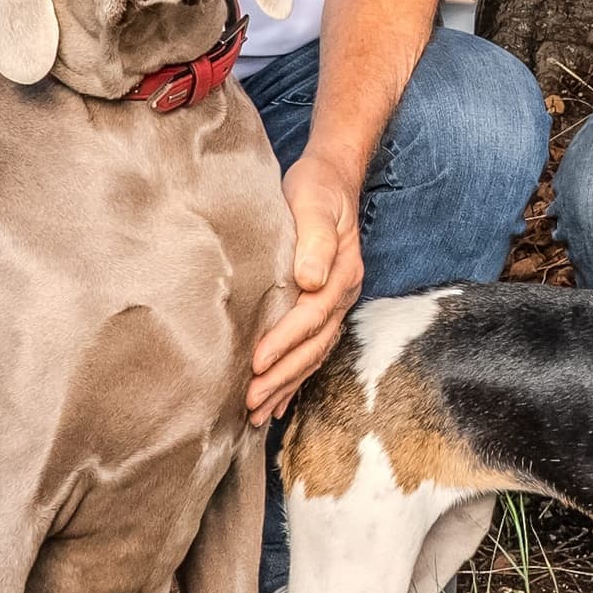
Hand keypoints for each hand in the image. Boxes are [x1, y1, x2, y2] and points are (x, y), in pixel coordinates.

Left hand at [248, 145, 364, 423]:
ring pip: (313, 354)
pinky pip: (311, 350)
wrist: (331, 178)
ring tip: (256, 413)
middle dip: (283, 376)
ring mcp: (334, 304)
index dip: (285, 341)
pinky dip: (294, 377)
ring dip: (286, 385)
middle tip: (250, 401)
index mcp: (342, 273)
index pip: (312, 316)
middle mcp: (342, 294)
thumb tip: (309, 279)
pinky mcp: (321, 306)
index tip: (257, 362)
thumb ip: (315, 239)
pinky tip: (277, 401)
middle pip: (314, 345)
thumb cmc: (318, 188)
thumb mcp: (315, 202)